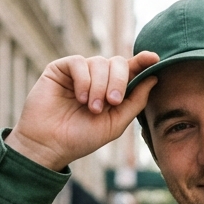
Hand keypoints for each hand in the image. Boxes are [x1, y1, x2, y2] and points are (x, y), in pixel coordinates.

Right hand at [6, 52, 159, 169]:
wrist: (49, 145)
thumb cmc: (81, 138)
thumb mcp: (115, 124)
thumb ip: (135, 101)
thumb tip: (153, 77)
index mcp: (112, 90)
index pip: (131, 69)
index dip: (143, 61)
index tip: (154, 58)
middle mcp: (97, 78)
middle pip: (118, 63)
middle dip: (119, 82)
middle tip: (112, 102)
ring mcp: (79, 72)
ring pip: (100, 63)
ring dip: (99, 87)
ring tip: (92, 108)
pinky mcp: (60, 69)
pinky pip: (79, 62)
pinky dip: (84, 80)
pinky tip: (80, 98)